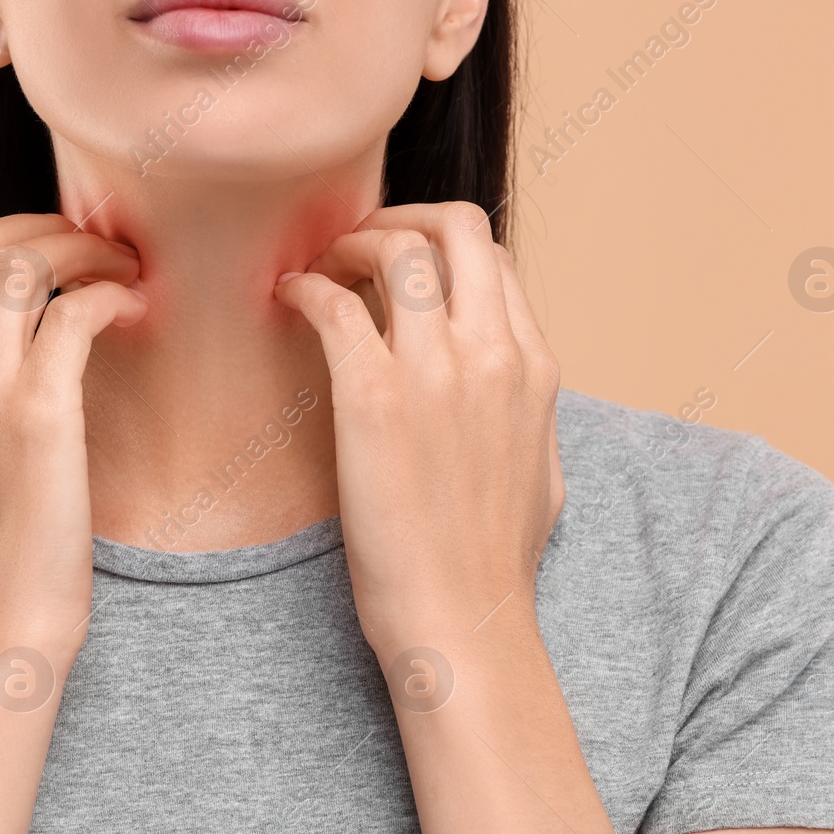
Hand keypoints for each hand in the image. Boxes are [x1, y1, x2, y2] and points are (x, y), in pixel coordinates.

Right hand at [0, 213, 144, 670]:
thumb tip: (23, 350)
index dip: (21, 238)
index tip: (72, 254)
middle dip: (51, 227)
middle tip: (105, 248)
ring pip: (23, 263)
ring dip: (86, 252)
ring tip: (128, 273)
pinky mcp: (33, 416)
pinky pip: (74, 314)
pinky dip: (111, 296)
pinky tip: (137, 312)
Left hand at [273, 202, 562, 660]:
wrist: (461, 618)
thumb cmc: (492, 562)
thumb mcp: (543, 471)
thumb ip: (528, 412)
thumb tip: (515, 385)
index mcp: (535, 367)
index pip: (494, 261)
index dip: (441, 245)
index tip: (402, 262)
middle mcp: (494, 353)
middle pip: (457, 227)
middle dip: (404, 216)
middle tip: (359, 241)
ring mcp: (436, 371)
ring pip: (398, 249)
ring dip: (350, 243)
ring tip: (320, 265)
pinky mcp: (373, 398)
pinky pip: (335, 305)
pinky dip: (307, 287)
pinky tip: (290, 298)